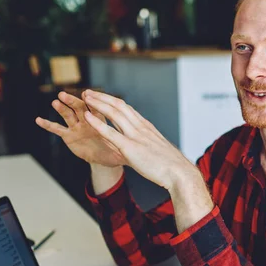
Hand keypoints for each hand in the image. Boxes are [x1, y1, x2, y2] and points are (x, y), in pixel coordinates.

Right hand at [35, 91, 124, 167]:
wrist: (107, 156)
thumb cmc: (116, 150)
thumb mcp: (122, 150)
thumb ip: (127, 148)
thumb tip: (140, 149)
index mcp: (101, 121)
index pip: (96, 109)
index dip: (92, 103)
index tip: (86, 94)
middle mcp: (88, 121)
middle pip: (80, 108)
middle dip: (72, 101)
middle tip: (64, 94)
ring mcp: (77, 127)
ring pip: (68, 116)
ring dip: (61, 109)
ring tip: (55, 102)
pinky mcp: (69, 136)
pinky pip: (57, 129)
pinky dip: (48, 125)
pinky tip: (38, 120)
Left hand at [82, 90, 196, 189]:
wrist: (179, 173)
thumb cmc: (170, 165)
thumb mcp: (157, 149)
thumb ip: (147, 144)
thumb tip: (142, 147)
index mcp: (147, 127)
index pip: (127, 108)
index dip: (112, 101)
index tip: (102, 97)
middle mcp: (141, 127)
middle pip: (119, 105)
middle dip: (102, 97)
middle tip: (89, 92)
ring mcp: (136, 136)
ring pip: (114, 113)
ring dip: (98, 104)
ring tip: (85, 97)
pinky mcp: (130, 148)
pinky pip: (110, 132)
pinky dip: (97, 122)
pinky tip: (87, 116)